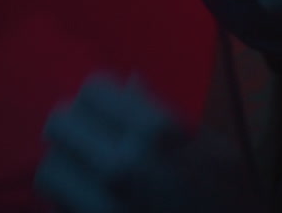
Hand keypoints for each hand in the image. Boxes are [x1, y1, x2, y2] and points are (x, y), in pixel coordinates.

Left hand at [34, 71, 266, 212]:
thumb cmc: (233, 202)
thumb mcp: (215, 148)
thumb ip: (165, 114)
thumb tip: (128, 82)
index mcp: (153, 136)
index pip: (92, 91)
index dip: (101, 97)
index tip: (111, 108)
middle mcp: (116, 169)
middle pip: (58, 125)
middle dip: (76, 127)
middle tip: (94, 137)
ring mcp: (98, 209)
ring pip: (48, 169)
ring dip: (66, 166)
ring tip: (88, 172)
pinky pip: (59, 208)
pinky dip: (69, 201)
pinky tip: (92, 201)